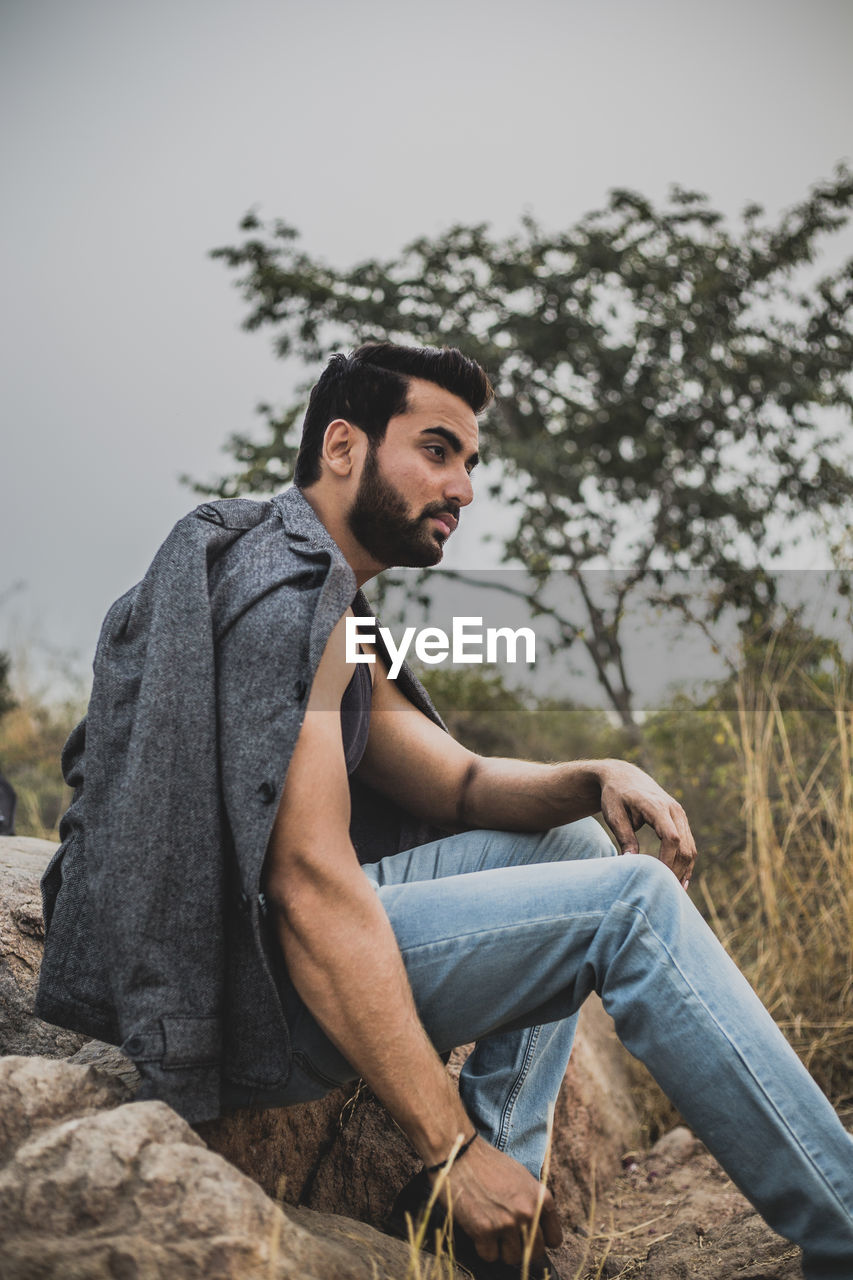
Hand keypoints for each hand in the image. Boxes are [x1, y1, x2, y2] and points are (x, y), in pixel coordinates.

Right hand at [432, 1136, 561, 1265]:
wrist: (461, 1154)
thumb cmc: (489, 1163)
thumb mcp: (521, 1177)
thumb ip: (532, 1202)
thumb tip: (536, 1227)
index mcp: (540, 1198)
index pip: (554, 1238)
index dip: (543, 1240)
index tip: (533, 1240)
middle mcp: (527, 1212)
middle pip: (535, 1253)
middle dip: (523, 1249)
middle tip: (510, 1241)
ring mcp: (507, 1223)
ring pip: (513, 1258)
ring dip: (503, 1251)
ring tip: (493, 1234)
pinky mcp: (484, 1230)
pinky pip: (490, 1256)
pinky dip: (484, 1248)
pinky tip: (479, 1232)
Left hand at [598, 760, 696, 887]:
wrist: (623, 777)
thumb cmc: (615, 796)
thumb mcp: (614, 815)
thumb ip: (624, 837)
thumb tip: (632, 862)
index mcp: (657, 807)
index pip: (671, 838)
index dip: (667, 860)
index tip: (657, 878)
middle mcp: (674, 810)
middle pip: (685, 846)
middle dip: (676, 870)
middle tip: (665, 893)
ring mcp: (680, 815)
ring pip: (690, 848)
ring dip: (684, 870)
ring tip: (675, 892)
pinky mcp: (680, 820)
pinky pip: (689, 845)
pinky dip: (686, 863)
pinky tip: (681, 881)